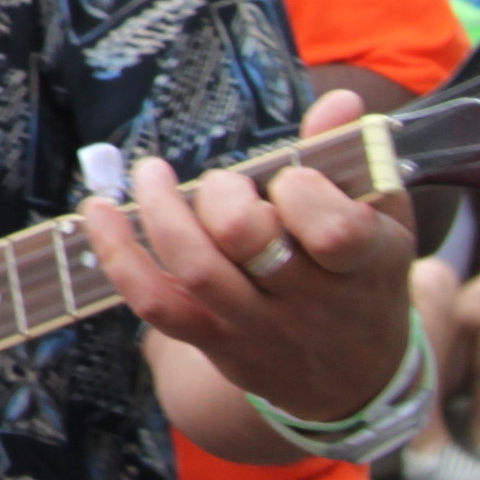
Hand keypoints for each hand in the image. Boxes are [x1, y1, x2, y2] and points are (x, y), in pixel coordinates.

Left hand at [76, 89, 416, 420]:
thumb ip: (352, 156)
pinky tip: (100, 212)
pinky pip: (156, 302)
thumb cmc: (363, 279)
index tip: (292, 179)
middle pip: (247, 239)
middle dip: (223, 195)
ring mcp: (256, 326)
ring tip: (152, 175)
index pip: (333, 229)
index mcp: (362, 263)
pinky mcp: (214, 342)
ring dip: (162, 211)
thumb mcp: (378, 218)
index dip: (303, 191)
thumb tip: (340, 100)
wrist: (355, 379)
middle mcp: (308, 301)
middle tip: (226, 185)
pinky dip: (118, 255)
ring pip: (195, 267)